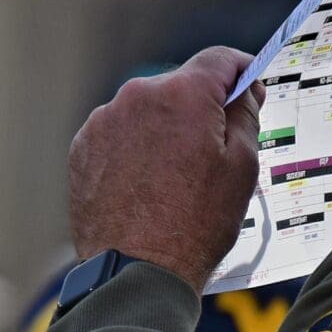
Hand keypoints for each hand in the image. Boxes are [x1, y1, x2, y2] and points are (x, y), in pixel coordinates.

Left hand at [67, 48, 264, 290]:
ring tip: (176, 179)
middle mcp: (137, 97)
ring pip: (148, 112)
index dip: (241, 70)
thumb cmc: (194, 226)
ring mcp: (104, 122)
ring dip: (165, 131)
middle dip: (201, 109)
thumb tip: (245, 90)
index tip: (248, 86)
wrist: (137, 272)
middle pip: (180, 86)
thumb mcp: (242, 168)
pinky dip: (136, 150)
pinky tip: (148, 185)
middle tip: (215, 152)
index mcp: (182, 96)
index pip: (219, 59)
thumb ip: (245, 116)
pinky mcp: (83, 148)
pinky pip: (120, 134)